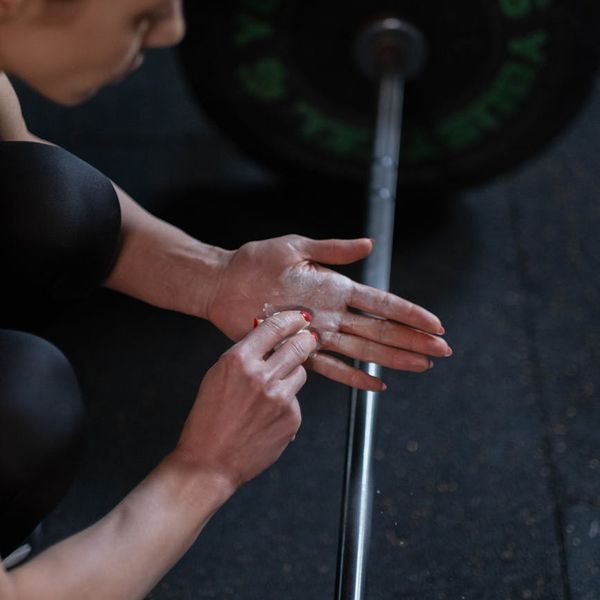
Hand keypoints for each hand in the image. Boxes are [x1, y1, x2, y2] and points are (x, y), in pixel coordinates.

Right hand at [175, 310, 316, 488]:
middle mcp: (261, 376)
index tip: (299, 318)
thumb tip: (269, 340)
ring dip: (292, 376)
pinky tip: (268, 418)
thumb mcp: (217, 376)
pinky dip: (287, 406)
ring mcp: (280, 398)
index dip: (290, 320)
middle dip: (305, 340)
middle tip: (308, 339)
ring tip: (273, 391)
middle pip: (297, 346)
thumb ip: (244, 356)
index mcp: (238, 360)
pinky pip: (297, 402)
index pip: (273, 327)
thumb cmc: (208, 419)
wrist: (210, 462)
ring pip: (300, 374)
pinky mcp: (292, 418)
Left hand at [207, 235, 451, 390]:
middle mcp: (333, 313)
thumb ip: (333, 249)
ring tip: (422, 366)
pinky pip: (330, 368)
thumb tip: (370, 245)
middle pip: (381, 330)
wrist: (224, 282)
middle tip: (443, 350)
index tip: (436, 323)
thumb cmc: (256, 260)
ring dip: (393, 358)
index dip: (409, 313)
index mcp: (336, 287)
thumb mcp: (296, 247)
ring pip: (363, 350)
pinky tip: (377, 386)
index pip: (382, 303)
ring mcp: (318, 333)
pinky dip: (353, 378)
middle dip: (412, 340)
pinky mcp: (298, 348)